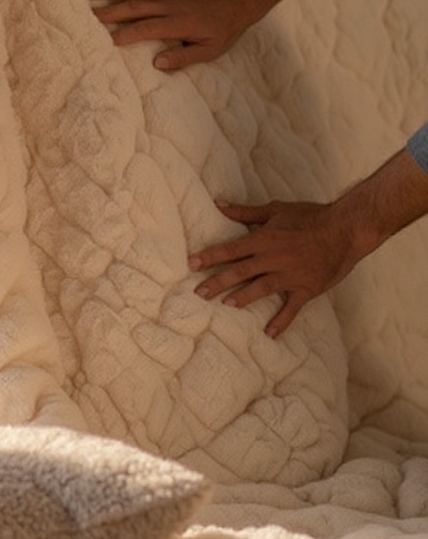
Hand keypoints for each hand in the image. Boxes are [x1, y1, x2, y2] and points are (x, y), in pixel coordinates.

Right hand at [87, 0, 260, 70]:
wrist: (237, 0)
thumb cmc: (222, 30)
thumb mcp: (209, 51)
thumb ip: (183, 57)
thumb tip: (158, 63)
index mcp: (177, 22)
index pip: (145, 28)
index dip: (125, 34)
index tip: (106, 40)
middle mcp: (168, 4)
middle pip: (133, 5)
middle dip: (107, 9)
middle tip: (85, 11)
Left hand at [188, 199, 361, 337]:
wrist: (347, 229)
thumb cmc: (309, 216)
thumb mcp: (275, 210)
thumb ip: (245, 212)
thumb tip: (218, 204)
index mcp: (265, 239)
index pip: (231, 249)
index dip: (211, 257)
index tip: (191, 264)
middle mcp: (275, 258)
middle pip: (240, 272)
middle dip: (217, 282)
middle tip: (198, 292)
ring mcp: (291, 275)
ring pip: (261, 289)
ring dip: (242, 298)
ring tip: (225, 305)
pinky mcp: (307, 288)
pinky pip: (292, 308)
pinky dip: (281, 322)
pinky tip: (269, 334)